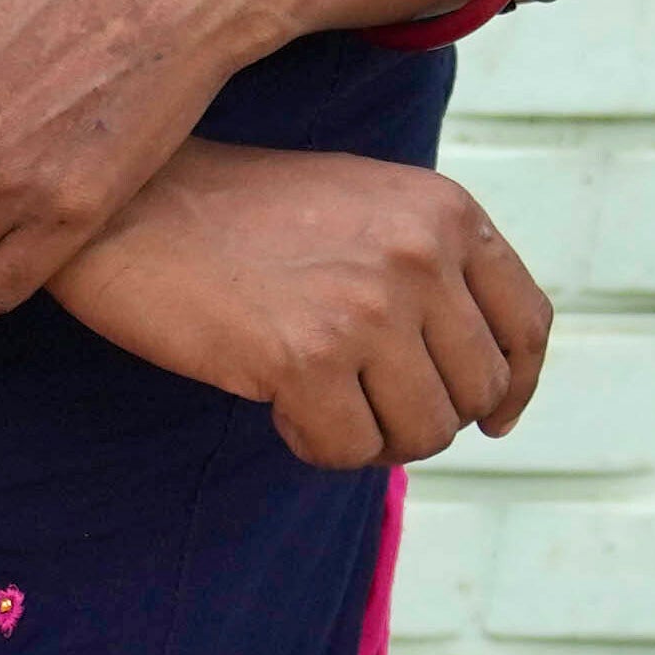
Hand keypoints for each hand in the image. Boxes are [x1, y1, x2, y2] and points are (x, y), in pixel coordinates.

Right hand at [44, 139, 549, 467]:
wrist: (130, 205)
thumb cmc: (230, 212)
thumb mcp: (359, 205)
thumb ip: (421, 259)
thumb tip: (458, 359)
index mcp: (445, 213)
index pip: (524, 324)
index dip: (514, 386)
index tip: (493, 418)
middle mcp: (421, 256)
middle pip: (475, 390)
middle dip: (425, 419)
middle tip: (367, 415)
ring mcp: (367, 307)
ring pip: (423, 430)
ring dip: (376, 443)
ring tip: (322, 414)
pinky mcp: (304, 358)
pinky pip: (349, 448)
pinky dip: (318, 448)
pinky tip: (281, 416)